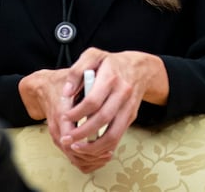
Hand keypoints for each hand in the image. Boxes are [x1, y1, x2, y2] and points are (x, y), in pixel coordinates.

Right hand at [19, 67, 106, 169]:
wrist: (44, 89)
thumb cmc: (60, 84)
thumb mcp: (72, 80)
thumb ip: (84, 86)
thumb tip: (100, 93)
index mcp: (61, 114)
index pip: (73, 136)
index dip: (89, 142)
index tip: (104, 142)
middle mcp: (58, 128)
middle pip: (74, 152)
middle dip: (93, 154)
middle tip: (109, 151)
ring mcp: (58, 136)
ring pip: (74, 158)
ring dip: (90, 159)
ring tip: (106, 154)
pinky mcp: (60, 140)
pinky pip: (72, 158)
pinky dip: (85, 161)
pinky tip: (98, 157)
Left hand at [55, 48, 167, 172]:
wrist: (139, 69)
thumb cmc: (111, 62)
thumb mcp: (93, 55)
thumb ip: (77, 71)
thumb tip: (66, 92)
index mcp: (111, 77)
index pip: (93, 100)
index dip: (77, 112)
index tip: (65, 117)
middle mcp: (122, 93)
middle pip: (102, 119)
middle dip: (82, 133)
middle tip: (67, 139)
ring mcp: (128, 107)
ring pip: (113, 133)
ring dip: (94, 146)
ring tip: (77, 148)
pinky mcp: (131, 116)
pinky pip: (118, 136)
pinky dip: (105, 146)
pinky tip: (91, 147)